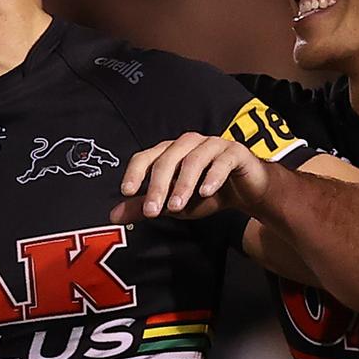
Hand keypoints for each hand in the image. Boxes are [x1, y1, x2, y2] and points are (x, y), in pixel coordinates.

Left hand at [110, 133, 271, 222]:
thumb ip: (144, 207)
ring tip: (176, 207)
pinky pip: (222, 161)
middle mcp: (188, 143)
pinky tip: (205, 193)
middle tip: (151, 211)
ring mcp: (212, 144)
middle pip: (167, 159)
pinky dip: (212, 176)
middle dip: (158, 186)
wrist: (246, 192)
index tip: (127, 192)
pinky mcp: (235, 152)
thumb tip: (112, 215)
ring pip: (193, 159)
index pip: (146, 156)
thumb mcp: (172, 204)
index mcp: (169, 152)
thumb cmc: (205, 193)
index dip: (135, 172)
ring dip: (183, 184)